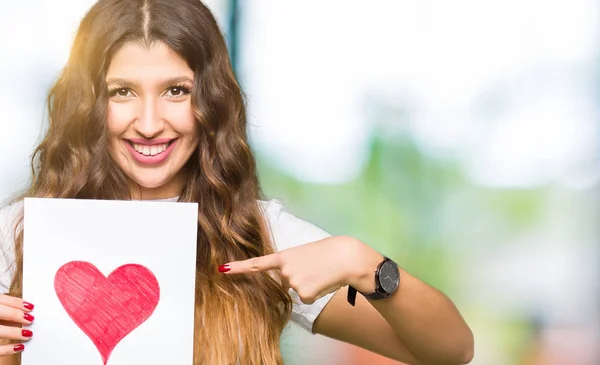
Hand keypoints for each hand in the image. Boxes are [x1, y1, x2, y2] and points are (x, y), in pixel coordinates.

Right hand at [0, 295, 33, 355]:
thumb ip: (3, 309)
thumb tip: (22, 311)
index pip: (0, 299)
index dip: (16, 303)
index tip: (30, 307)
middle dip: (15, 315)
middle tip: (30, 319)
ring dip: (14, 332)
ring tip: (27, 334)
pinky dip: (8, 349)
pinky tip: (19, 347)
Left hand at [219, 236, 382, 303]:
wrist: (346, 256)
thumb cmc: (329, 252)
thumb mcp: (305, 254)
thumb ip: (291, 266)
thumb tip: (291, 284)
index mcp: (284, 256)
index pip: (257, 264)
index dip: (239, 267)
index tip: (223, 270)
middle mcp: (284, 270)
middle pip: (287, 281)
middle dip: (301, 277)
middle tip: (315, 266)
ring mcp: (293, 282)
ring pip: (299, 290)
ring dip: (310, 284)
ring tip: (321, 271)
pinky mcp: (304, 294)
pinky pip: (307, 297)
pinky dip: (317, 292)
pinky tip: (324, 281)